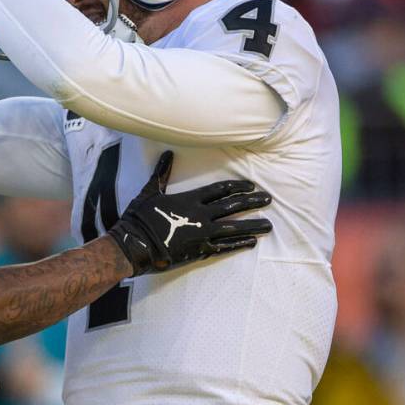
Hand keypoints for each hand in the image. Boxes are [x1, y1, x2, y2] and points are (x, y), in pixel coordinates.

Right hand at [108, 152, 271, 274]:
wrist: (135, 245)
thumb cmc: (140, 217)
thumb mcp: (150, 191)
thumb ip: (162, 173)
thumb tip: (167, 153)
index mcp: (190, 199)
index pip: (220, 190)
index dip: (237, 187)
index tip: (251, 186)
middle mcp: (201, 215)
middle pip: (232, 206)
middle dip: (252, 202)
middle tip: (268, 199)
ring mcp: (202, 234)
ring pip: (234, 227)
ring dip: (253, 225)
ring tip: (269, 225)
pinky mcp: (200, 251)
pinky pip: (225, 247)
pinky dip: (239, 244)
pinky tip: (252, 242)